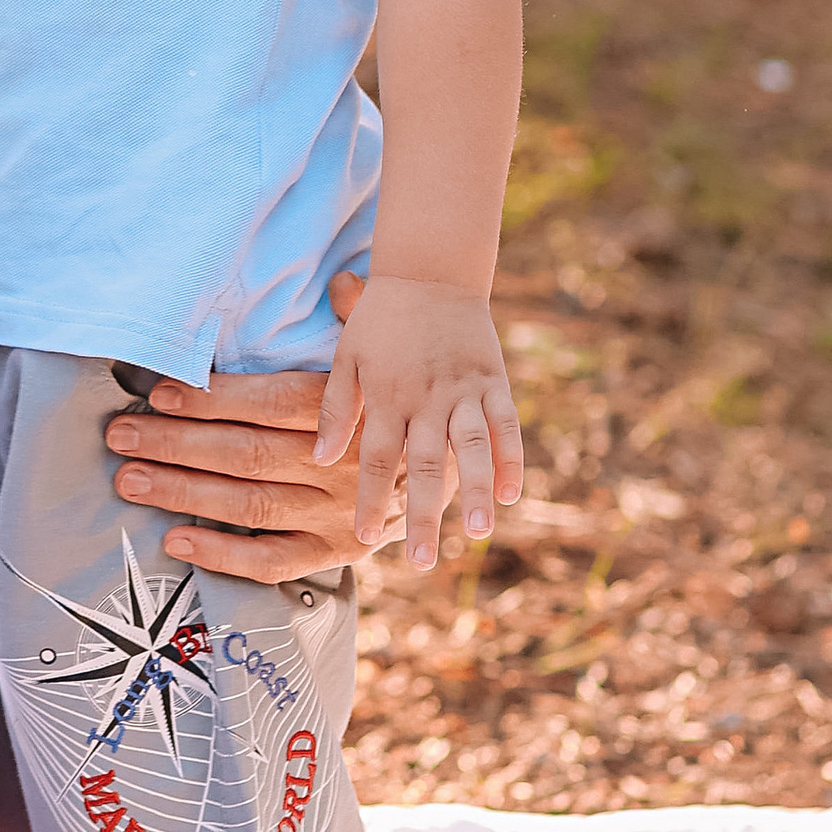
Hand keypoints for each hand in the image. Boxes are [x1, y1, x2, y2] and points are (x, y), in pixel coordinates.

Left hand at [103, 282, 389, 580]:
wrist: (462, 468)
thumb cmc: (400, 399)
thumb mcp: (387, 355)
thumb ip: (359, 317)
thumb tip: (342, 279)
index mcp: (349, 412)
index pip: (272, 404)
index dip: (214, 399)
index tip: (160, 393)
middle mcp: (340, 467)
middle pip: (247, 454)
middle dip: (176, 444)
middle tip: (120, 437)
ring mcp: (337, 515)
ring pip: (249, 505)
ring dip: (183, 493)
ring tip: (129, 480)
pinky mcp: (335, 553)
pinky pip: (273, 561)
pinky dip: (223, 555)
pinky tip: (176, 539)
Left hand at [315, 273, 523, 570]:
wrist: (430, 270)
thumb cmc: (381, 318)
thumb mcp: (347, 356)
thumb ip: (334, 408)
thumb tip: (319, 459)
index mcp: (387, 395)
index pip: (376, 458)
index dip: (371, 499)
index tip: (365, 538)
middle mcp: (427, 398)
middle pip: (425, 465)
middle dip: (425, 514)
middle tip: (423, 561)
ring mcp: (464, 390)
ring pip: (472, 448)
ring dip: (476, 492)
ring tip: (478, 533)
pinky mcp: (494, 381)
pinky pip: (506, 424)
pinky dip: (511, 458)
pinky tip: (512, 493)